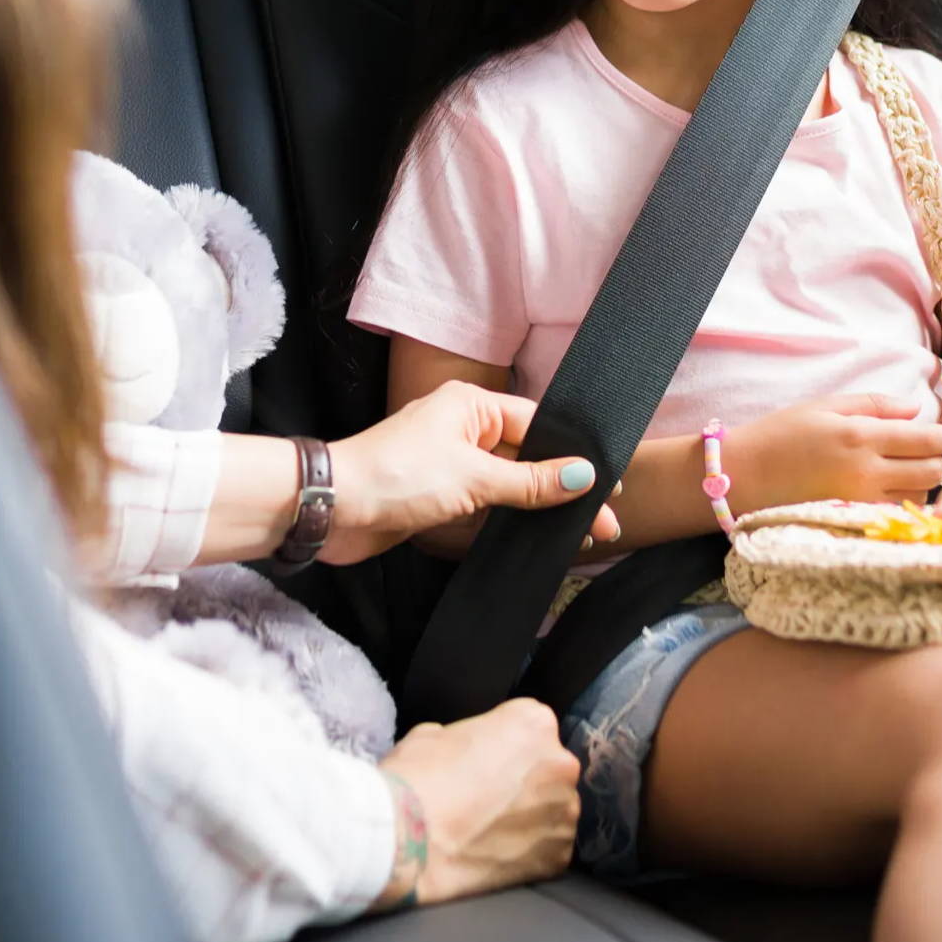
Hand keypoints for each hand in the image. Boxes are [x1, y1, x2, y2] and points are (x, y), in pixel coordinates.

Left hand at [323, 381, 619, 565]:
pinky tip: (538, 535)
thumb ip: (530, 481)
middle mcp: (461, 428)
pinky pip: (487, 502)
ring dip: (540, 505)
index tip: (608, 483)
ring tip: (580, 533)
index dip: (573, 455)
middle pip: (526, 455)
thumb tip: (582, 476)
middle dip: (563, 486)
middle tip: (603, 521)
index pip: (537, 425)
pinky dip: (512, 517)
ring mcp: (449, 462)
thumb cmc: (397, 477)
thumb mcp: (474, 477)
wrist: (333, 509)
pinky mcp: (438, 494)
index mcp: (470, 406)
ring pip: (508, 482)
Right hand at [373, 699, 579, 909]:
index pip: (530, 726)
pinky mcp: (559, 855)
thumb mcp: (436, 732)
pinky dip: (530, 851)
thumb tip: (468, 751)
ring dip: (531, 817)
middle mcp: (559, 763)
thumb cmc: (419, 778)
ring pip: (554, 809)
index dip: (505, 746)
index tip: (487, 761)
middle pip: (549, 767)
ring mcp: (563, 812)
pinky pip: (550, 847)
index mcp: (533, 722)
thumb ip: (470, 738)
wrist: (411, 840)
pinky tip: (498, 852)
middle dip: (525, 781)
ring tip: (491, 829)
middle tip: (489, 797)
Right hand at [729, 394, 941, 512]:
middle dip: (938, 459)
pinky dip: (904, 501)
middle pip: (933, 472)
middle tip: (927, 449)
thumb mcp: (826, 405)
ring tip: (906, 468)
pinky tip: (890, 489)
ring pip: (920, 495)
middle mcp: (868, 473)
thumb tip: (916, 410)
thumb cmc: (783, 434)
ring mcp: (864, 502)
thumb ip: (875, 405)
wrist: (747, 475)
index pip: (927, 440)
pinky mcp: (857, 521)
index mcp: (862, 437)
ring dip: (922, 481)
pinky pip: (899, 513)